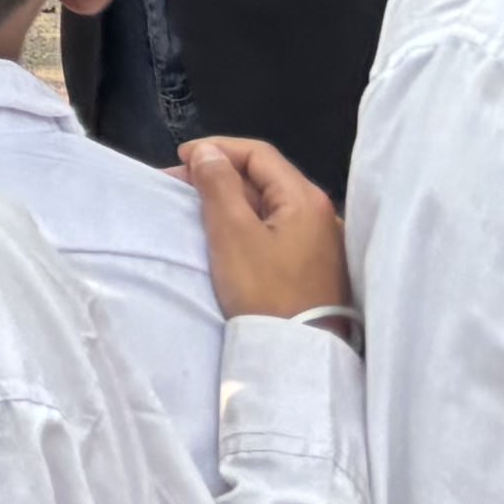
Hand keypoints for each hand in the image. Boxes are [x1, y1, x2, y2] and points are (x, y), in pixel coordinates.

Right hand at [180, 136, 350, 322]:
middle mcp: (322, 212)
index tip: (181, 160)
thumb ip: (218, 185)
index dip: (216, 149)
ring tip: (199, 208)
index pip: (258, 154)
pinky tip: (229, 234)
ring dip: (233, 198)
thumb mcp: (232, 233)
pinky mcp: (317, 265)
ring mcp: (323, 240)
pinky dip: (250, 220)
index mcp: (305, 198)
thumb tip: (208, 152)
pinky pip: (279, 227)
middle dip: (220, 174)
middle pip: (266, 177)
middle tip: (181, 185)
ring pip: (271, 203)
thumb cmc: (265, 289)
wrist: (299, 353)